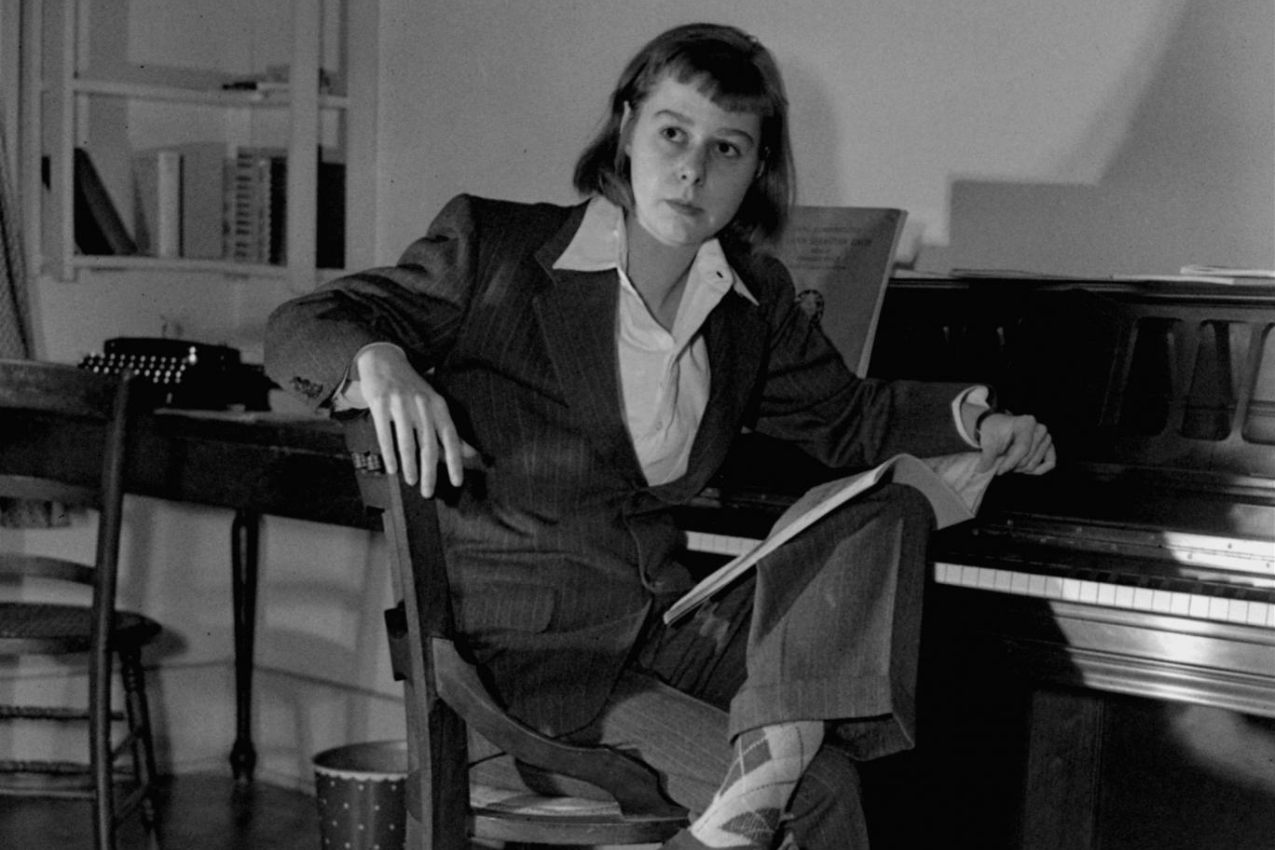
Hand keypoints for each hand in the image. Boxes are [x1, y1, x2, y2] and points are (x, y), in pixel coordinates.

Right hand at [354, 343, 476, 496]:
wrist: (384, 361)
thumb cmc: (412, 388)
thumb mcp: (435, 405)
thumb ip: (450, 430)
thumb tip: (470, 453)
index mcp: (438, 405)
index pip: (451, 437)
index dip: (455, 461)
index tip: (457, 482)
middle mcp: (422, 404)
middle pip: (429, 445)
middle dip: (430, 472)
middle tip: (429, 493)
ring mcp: (400, 403)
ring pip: (407, 441)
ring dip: (410, 466)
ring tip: (412, 482)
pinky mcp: (380, 403)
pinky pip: (385, 433)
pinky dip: (390, 454)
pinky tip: (393, 469)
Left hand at [976, 412, 1055, 475]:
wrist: (998, 427)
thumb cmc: (994, 432)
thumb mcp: (988, 442)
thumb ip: (987, 456)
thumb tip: (981, 470)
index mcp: (1026, 422)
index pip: (1022, 448)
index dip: (1010, 462)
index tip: (998, 471)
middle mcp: (1040, 428)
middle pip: (1028, 458)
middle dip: (1013, 466)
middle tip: (1001, 465)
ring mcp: (1046, 437)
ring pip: (1035, 463)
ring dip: (1021, 468)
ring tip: (1010, 463)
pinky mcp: (1049, 446)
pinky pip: (1049, 463)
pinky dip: (1036, 470)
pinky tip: (1022, 469)